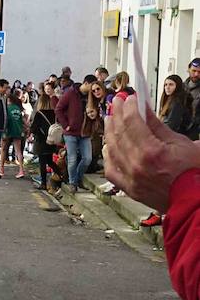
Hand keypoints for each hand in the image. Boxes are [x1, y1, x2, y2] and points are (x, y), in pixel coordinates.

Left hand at [104, 98, 199, 212]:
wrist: (194, 200)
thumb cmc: (193, 173)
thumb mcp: (180, 143)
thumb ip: (157, 126)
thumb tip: (144, 110)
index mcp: (151, 152)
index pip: (131, 122)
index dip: (128, 107)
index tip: (128, 99)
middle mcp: (137, 165)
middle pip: (119, 134)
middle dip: (116, 115)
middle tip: (116, 103)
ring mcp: (131, 179)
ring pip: (112, 150)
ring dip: (109, 132)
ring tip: (110, 120)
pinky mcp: (130, 189)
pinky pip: (111, 171)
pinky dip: (108, 157)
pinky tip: (108, 147)